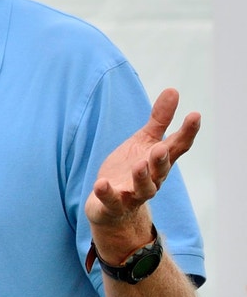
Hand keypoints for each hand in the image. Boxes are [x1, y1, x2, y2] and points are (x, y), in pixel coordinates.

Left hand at [86, 88, 199, 248]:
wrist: (110, 206)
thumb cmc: (131, 169)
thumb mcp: (144, 142)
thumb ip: (159, 120)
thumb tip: (173, 90)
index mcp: (159, 161)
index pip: (178, 147)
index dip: (187, 132)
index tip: (195, 115)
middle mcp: (152, 179)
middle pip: (161, 170)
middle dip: (162, 159)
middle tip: (160, 148)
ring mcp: (133, 193)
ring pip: (143, 188)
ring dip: (141, 178)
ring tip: (138, 165)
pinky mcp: (113, 205)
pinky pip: (111, 200)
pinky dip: (107, 192)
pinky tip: (101, 183)